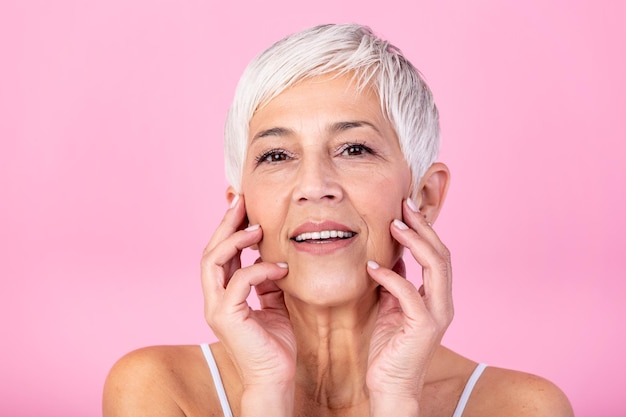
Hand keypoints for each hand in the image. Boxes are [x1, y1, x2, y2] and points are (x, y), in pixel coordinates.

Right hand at [201, 194, 296, 389]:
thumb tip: (272, 255)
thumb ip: (267, 280)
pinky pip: (239, 282)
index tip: (243, 205)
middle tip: (242, 201)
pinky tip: (281, 267)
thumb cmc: (276, 342)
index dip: (229, 228)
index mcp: (224, 293)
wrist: (276, 377)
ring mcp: (216, 307)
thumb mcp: (274, 302)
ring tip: (257, 228)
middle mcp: (214, 298)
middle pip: (211, 250)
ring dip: (234, 240)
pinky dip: (260, 269)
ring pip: (212, 261)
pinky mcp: (225, 316)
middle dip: (226, 223)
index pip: (220, 253)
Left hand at [366, 199, 453, 410]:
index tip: (405, 208)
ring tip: (394, 225)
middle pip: (441, 254)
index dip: (424, 229)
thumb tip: (390, 256)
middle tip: (404, 205)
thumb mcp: (391, 307)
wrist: (390, 385)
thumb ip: (395, 283)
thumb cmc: (389, 347)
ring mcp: (436, 314)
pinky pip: (408, 293)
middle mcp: (443, 302)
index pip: (437, 254)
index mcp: (436, 296)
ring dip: (414, 242)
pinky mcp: (423, 327)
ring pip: (435, 267)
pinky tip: (372, 267)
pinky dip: (390, 277)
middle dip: (423, 227)